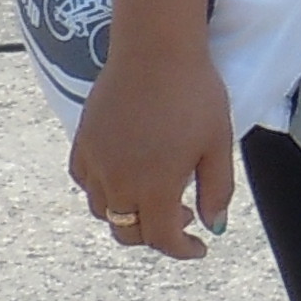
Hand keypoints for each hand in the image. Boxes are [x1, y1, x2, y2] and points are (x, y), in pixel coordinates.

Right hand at [67, 39, 235, 259]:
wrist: (155, 50)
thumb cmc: (195, 94)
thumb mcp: (218, 144)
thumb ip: (216, 190)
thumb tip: (212, 226)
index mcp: (154, 187)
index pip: (161, 238)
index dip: (182, 250)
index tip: (199, 247)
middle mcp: (117, 182)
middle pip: (127, 231)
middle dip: (155, 235)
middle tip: (183, 216)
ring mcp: (95, 162)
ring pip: (103, 210)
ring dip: (129, 214)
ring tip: (156, 194)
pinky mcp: (82, 141)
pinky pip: (86, 182)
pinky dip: (104, 191)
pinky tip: (125, 175)